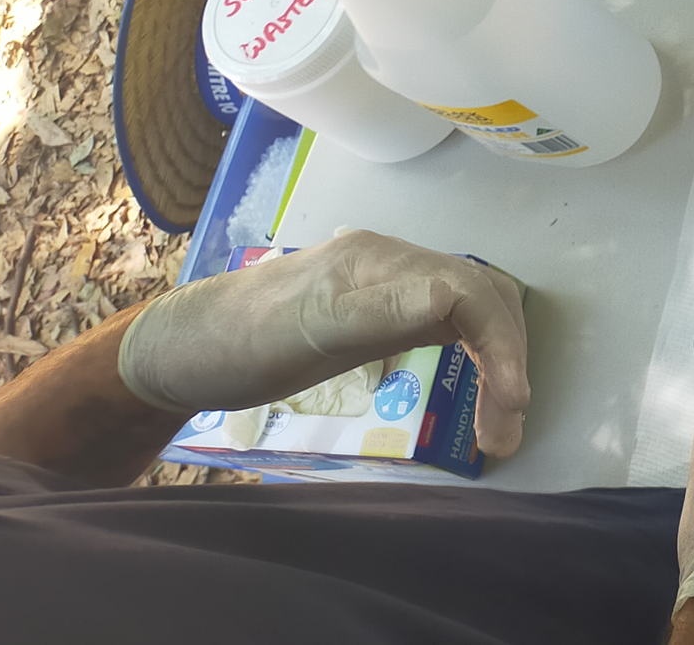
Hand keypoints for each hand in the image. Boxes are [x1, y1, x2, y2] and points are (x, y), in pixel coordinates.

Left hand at [115, 231, 528, 453]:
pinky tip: (478, 388)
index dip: (501, 343)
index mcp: (382, 262)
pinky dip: (476, 356)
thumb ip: (380, 311)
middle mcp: (396, 266)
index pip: (469, 290)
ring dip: (498, 362)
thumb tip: (454, 298)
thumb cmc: (238, 343)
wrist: (183, 348)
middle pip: (482, 299)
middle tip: (505, 431)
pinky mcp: (384, 312)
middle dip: (508, 361)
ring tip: (498, 424)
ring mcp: (392, 287)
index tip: (510, 404)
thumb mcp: (307, 332)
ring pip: (473, 312)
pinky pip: (451, 324)